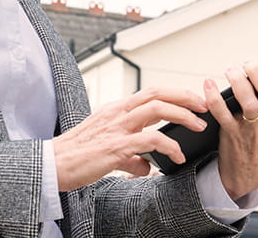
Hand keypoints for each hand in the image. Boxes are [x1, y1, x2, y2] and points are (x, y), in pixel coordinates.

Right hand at [53, 86, 207, 190]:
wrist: (53, 165)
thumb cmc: (76, 157)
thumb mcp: (107, 150)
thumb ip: (130, 154)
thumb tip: (147, 165)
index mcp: (116, 110)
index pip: (150, 92)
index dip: (175, 93)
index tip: (193, 100)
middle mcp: (117, 112)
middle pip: (157, 93)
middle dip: (185, 96)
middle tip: (204, 106)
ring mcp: (117, 127)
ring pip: (157, 109)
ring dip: (182, 115)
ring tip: (198, 126)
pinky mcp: (116, 146)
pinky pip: (150, 140)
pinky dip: (169, 146)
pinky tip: (177, 157)